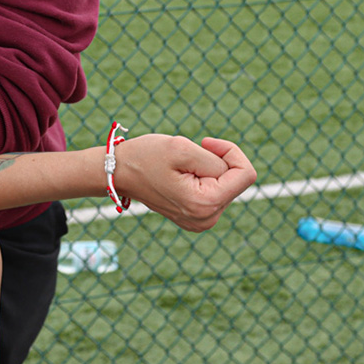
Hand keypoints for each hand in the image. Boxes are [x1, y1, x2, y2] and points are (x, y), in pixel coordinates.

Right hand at [114, 133, 256, 231]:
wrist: (117, 172)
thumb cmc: (145, 157)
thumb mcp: (182, 148)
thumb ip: (216, 160)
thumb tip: (231, 172)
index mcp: (206, 203)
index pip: (245, 174)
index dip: (231, 151)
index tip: (205, 142)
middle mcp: (207, 219)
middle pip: (235, 179)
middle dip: (216, 161)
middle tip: (186, 156)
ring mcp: (202, 221)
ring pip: (225, 184)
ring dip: (208, 169)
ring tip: (180, 167)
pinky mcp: (197, 218)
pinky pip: (214, 191)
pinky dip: (203, 178)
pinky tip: (180, 177)